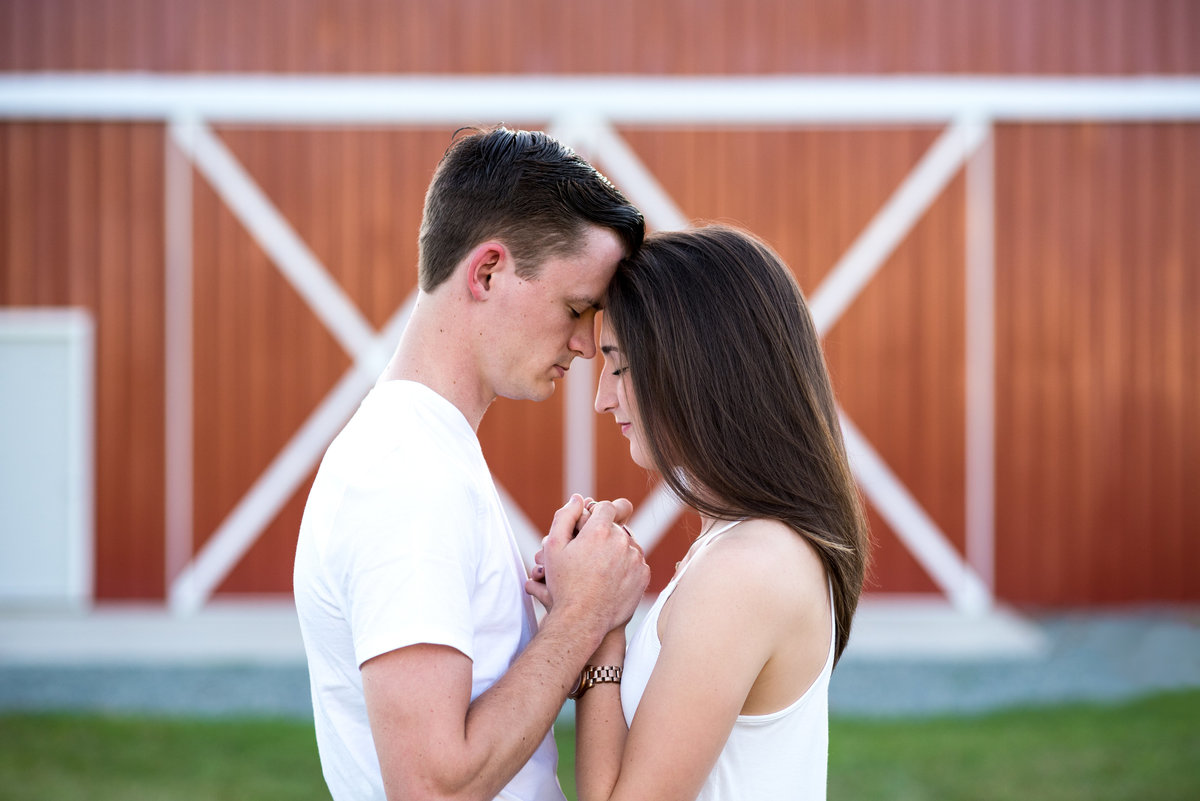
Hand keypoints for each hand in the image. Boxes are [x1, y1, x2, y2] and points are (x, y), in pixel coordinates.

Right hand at [525, 495, 647, 633]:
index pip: (606, 506)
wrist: (583, 619)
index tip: (589, 526)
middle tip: (589, 553)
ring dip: (616, 550)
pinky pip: (636, 562)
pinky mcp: (644, 574)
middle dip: (604, 534)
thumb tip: (578, 499)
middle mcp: (622, 540)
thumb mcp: (554, 547)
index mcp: (600, 530)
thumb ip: (565, 516)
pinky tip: (609, 579)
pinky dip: (626, 567)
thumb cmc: (564, 584)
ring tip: (598, 569)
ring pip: (627, 544)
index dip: (596, 514)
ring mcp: (636, 558)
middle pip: (617, 526)